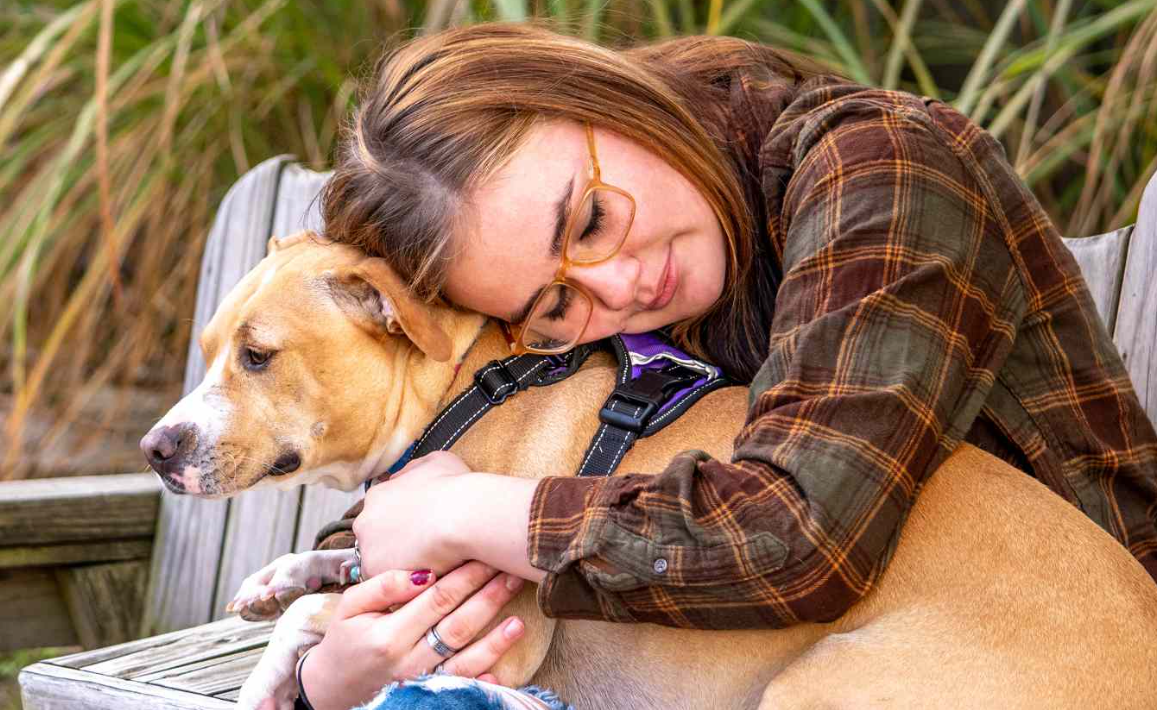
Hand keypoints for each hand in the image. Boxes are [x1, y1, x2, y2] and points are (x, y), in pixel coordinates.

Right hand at [299, 562, 526, 709]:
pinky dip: (483, 681)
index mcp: (389, 634)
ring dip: (495, 642)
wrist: (331, 689)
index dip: (465, 576)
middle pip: (457, 625)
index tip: (487, 555)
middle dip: (488, 598)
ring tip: (519, 620)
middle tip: (514, 574)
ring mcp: (421, 682)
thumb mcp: (350, 607)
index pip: (437, 599)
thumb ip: (383, 586)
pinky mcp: (429, 696)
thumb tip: (422, 572)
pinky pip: (461, 688)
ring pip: (465, 661)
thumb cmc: (345, 640)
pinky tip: (503, 667)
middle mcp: (409, 660)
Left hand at [353, 452, 546, 582]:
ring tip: (432, 571)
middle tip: (428, 553)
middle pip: (378, 540)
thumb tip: (406, 476)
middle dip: (399, 547)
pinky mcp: (378, 576)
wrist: (464, 516)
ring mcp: (368, 550)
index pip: (384, 514)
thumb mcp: (438, 462)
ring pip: (383, 564)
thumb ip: (416, 470)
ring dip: (402, 567)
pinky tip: (431, 581)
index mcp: (378, 495)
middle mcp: (365, 521)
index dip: (405, 525)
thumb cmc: (457, 487)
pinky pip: (392, 586)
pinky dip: (408, 587)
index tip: (423, 532)